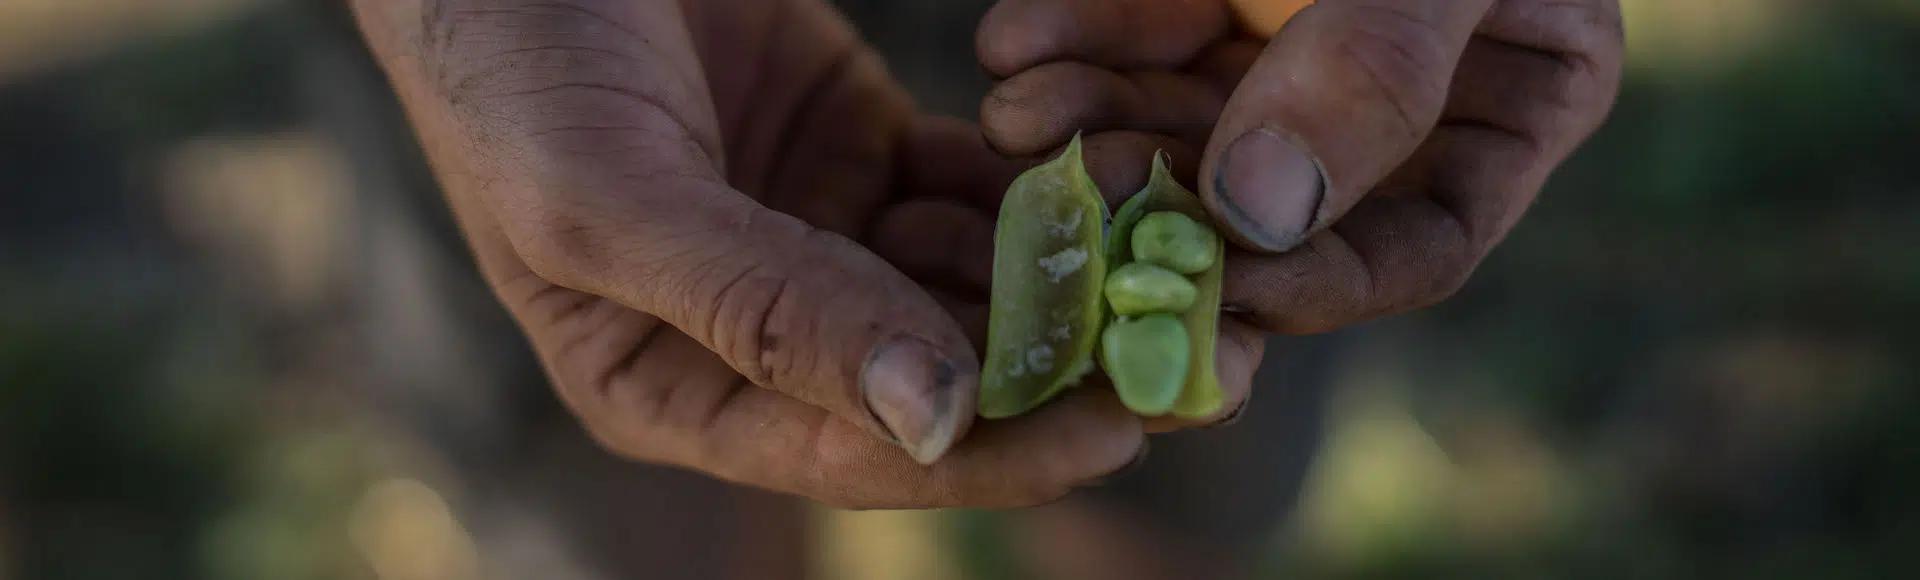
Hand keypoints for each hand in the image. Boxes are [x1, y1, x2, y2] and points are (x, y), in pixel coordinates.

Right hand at [350, 0, 1146, 507]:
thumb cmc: (513, 67)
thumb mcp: (611, 202)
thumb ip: (765, 312)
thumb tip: (933, 422)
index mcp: (673, 387)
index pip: (856, 450)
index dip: (992, 455)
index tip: (1124, 429)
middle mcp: (759, 333)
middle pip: (936, 380)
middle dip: (1064, 369)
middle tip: (1205, 353)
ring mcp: (818, 240)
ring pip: (970, 285)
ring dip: (1073, 276)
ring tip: (1187, 262)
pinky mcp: (861, 150)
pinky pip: (972, 188)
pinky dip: (1041, 185)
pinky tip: (1118, 173)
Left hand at [979, 0, 1623, 415]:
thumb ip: (1377, 66)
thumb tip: (1264, 218)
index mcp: (1508, 104)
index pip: (1414, 247)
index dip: (1316, 284)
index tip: (1221, 285)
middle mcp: (1388, 101)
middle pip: (1268, 210)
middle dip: (1164, 217)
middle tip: (1080, 224)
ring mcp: (1279, 49)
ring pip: (1174, 133)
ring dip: (1091, 136)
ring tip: (1023, 120)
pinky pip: (1123, 43)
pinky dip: (1064, 50)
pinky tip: (1012, 50)